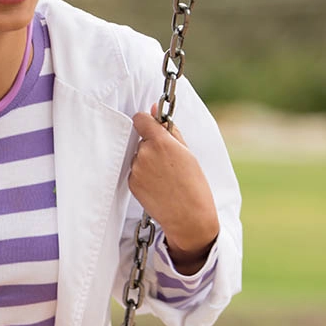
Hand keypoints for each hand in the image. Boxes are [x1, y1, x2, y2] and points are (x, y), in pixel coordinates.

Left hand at [129, 107, 218, 273]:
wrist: (188, 216)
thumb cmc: (194, 184)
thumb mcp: (187, 152)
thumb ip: (169, 129)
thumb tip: (153, 109)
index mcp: (160, 141)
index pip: (140, 119)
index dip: (146, 122)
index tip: (152, 128)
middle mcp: (144, 153)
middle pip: (141, 140)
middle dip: (152, 146)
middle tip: (169, 162)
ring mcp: (136, 169)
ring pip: (138, 156)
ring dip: (147, 162)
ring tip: (165, 177)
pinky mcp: (131, 183)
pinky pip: (135, 172)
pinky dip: (144, 176)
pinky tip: (158, 185)